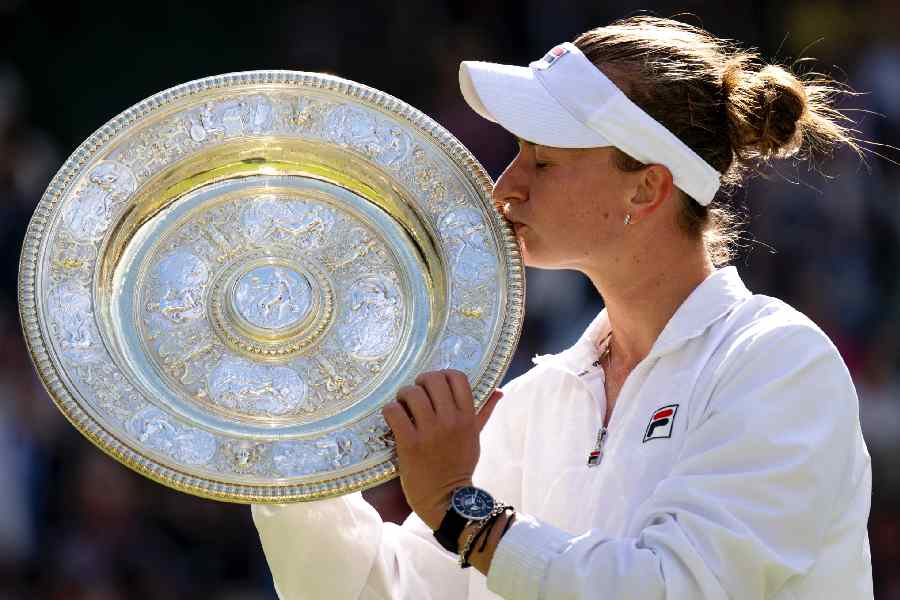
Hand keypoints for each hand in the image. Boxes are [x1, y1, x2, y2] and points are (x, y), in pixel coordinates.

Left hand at [381, 369, 503, 529]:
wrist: (446, 500)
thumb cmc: (460, 466)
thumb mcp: (475, 437)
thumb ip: (484, 412)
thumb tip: (498, 391)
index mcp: (467, 417)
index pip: (457, 377)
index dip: (442, 375)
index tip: (434, 386)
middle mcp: (450, 421)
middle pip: (432, 379)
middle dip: (420, 382)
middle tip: (415, 394)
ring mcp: (430, 432)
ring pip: (411, 393)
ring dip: (403, 396)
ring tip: (403, 406)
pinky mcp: (409, 443)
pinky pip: (394, 412)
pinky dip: (390, 411)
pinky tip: (393, 419)